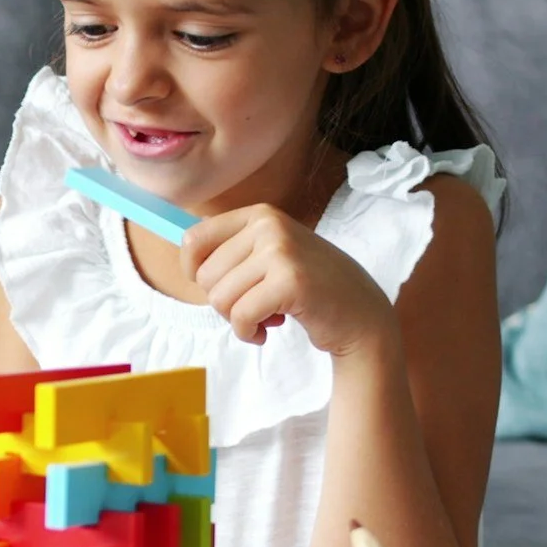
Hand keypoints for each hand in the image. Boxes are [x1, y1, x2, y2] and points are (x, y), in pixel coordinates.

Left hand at [183, 204, 394, 355]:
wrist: (361, 315)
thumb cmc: (310, 289)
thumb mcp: (271, 255)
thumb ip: (233, 251)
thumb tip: (185, 259)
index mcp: (259, 214)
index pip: (194, 239)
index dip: (193, 272)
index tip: (217, 287)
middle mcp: (269, 225)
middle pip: (205, 276)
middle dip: (224, 302)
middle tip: (255, 305)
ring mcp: (280, 251)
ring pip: (220, 298)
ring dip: (238, 320)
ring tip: (266, 316)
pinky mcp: (290, 281)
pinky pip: (241, 316)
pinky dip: (248, 332)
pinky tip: (268, 330)